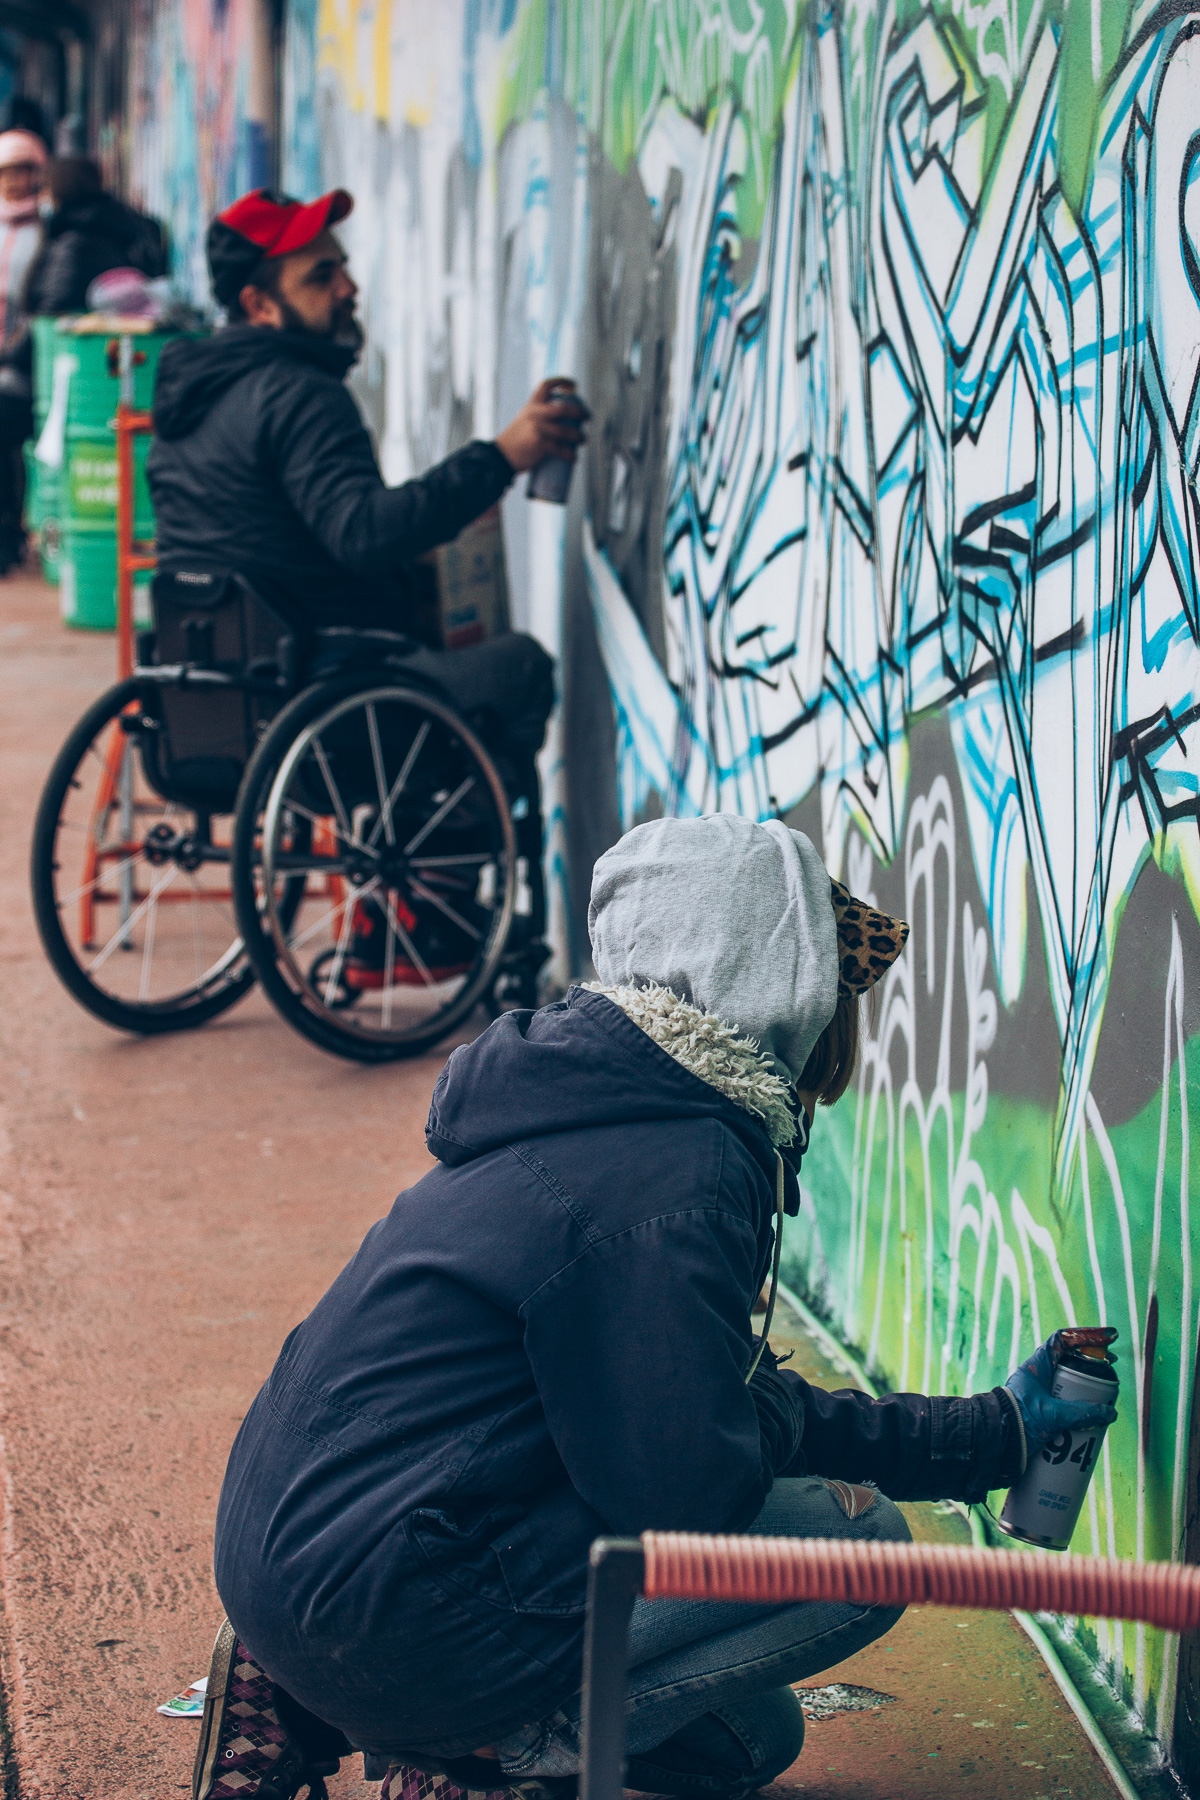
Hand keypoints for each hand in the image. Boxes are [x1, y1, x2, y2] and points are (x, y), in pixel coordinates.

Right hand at [494, 378, 588, 473]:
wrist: (501, 456)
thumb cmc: (515, 440)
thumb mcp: (524, 420)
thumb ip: (539, 416)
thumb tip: (561, 420)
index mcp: (531, 405)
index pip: (547, 385)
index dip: (562, 381)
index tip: (574, 385)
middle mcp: (535, 413)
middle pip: (564, 408)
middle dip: (580, 412)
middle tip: (587, 417)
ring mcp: (538, 428)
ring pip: (566, 431)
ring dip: (579, 437)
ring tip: (582, 440)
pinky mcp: (540, 444)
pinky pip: (561, 449)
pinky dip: (570, 454)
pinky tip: (574, 458)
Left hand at [1005, 1327, 1117, 1461]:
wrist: (993, 1442)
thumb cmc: (1018, 1421)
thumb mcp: (1053, 1416)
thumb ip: (1081, 1413)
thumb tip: (1110, 1413)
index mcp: (1036, 1366)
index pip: (1062, 1340)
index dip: (1085, 1336)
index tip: (1108, 1339)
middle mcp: (1037, 1376)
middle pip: (1069, 1363)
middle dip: (1090, 1370)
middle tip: (1109, 1377)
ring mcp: (1038, 1393)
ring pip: (1067, 1386)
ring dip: (1085, 1393)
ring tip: (1104, 1402)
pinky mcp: (1039, 1411)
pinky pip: (1063, 1405)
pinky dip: (1077, 1411)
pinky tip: (1089, 1422)